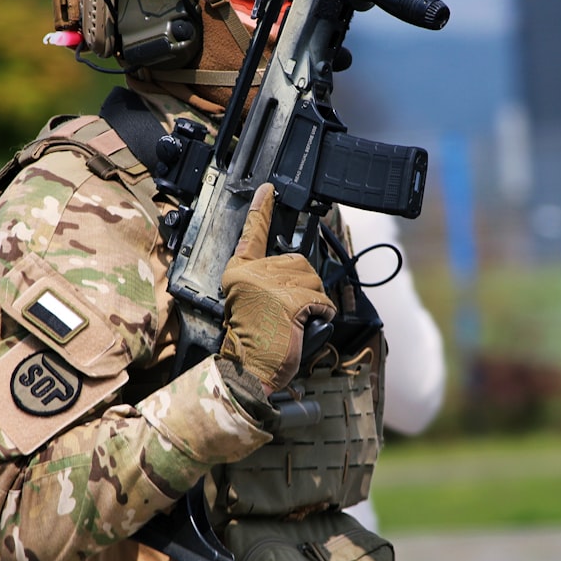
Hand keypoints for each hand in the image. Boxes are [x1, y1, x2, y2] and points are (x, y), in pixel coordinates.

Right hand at [220, 184, 335, 392]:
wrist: (248, 371)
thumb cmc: (252, 343)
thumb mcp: (251, 304)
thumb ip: (265, 282)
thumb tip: (295, 274)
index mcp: (239, 272)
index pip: (251, 234)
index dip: (262, 210)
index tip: (268, 189)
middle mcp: (252, 273)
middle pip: (298, 261)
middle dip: (304, 285)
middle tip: (290, 312)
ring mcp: (270, 286)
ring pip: (312, 280)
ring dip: (313, 302)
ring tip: (294, 322)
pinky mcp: (289, 301)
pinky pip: (320, 300)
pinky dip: (321, 315)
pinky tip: (304, 327)